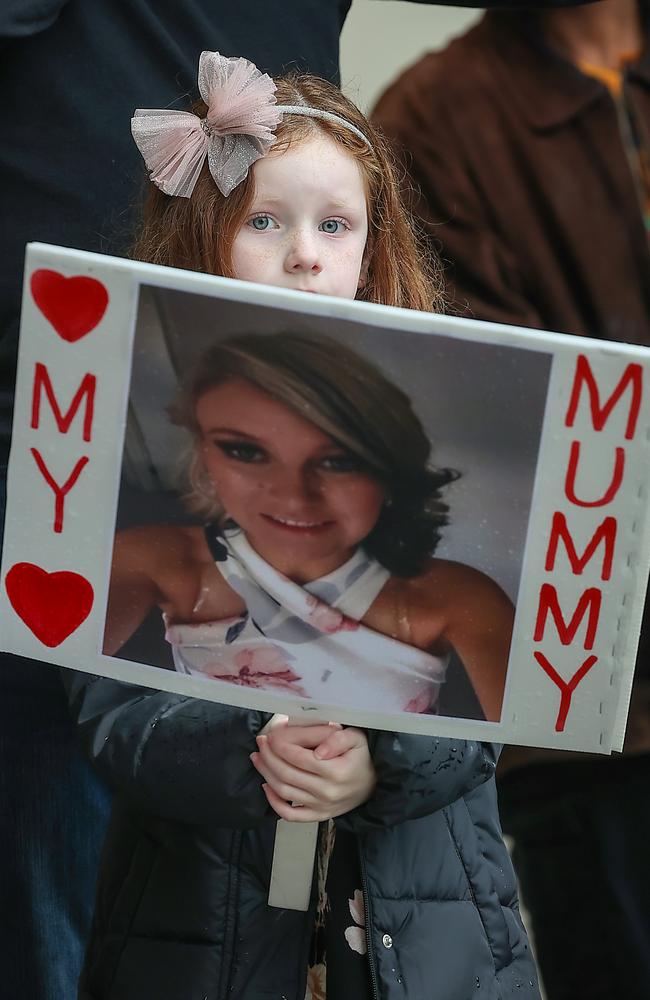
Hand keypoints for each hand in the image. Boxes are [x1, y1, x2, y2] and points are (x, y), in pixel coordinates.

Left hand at [250, 722, 375, 821]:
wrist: (374, 784)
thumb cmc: (361, 756)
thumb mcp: (356, 738)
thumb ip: (337, 739)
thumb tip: (318, 752)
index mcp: (336, 772)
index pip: (299, 757)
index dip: (280, 745)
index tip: (271, 734)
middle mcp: (327, 792)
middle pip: (287, 773)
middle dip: (269, 756)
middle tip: (261, 742)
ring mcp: (321, 807)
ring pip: (284, 792)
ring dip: (266, 773)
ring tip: (257, 757)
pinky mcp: (318, 816)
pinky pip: (290, 815)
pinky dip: (274, 803)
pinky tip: (266, 786)